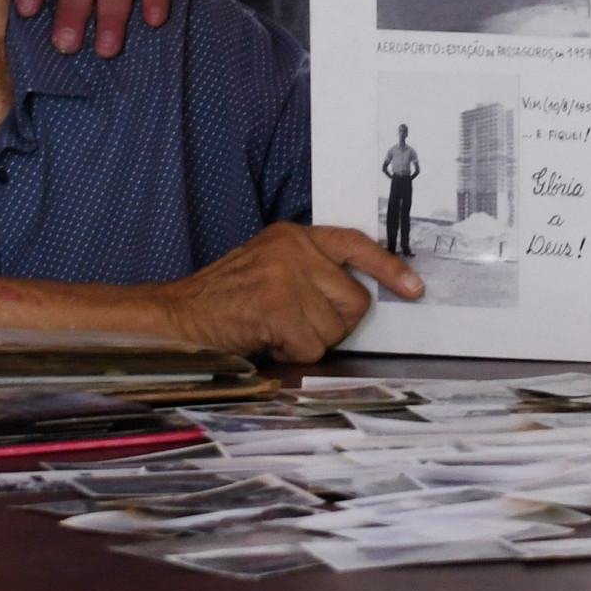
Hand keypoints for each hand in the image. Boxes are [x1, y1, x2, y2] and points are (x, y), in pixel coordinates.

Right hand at [147, 224, 421, 362]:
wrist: (176, 316)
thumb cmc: (223, 300)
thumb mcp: (269, 265)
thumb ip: (309, 270)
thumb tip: (357, 295)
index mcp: (294, 235)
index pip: (354, 243)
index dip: (388, 268)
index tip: (414, 288)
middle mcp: (294, 249)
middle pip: (354, 299)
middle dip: (332, 323)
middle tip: (296, 324)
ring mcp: (286, 276)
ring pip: (334, 329)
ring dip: (307, 341)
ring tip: (274, 329)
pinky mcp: (277, 307)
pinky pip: (312, 348)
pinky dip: (291, 354)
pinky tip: (267, 340)